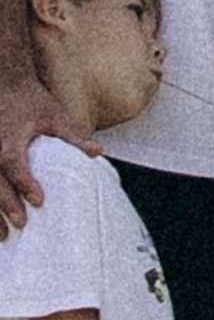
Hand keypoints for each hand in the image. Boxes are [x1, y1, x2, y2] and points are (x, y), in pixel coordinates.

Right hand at [0, 70, 80, 229]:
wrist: (5, 82)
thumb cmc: (31, 100)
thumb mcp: (55, 115)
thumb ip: (73, 137)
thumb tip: (97, 153)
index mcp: (10, 139)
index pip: (14, 164)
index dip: (24, 183)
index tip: (38, 200)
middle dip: (6, 205)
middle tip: (20, 224)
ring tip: (3, 236)